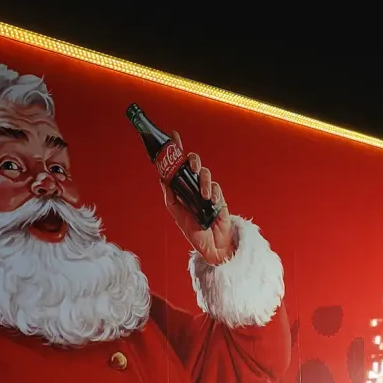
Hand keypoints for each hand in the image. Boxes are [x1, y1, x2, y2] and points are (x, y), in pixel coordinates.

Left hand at [162, 132, 235, 264]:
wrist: (211, 246)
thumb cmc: (194, 232)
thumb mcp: (177, 214)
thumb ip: (171, 196)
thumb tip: (162, 179)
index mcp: (182, 188)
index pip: (178, 165)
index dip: (176, 149)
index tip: (173, 135)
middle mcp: (194, 186)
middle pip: (194, 163)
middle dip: (193, 160)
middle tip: (192, 166)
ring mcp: (207, 191)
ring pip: (206, 174)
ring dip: (204, 181)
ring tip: (203, 195)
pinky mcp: (219, 198)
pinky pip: (216, 188)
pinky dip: (213, 193)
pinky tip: (211, 201)